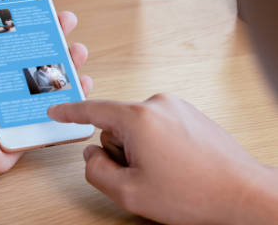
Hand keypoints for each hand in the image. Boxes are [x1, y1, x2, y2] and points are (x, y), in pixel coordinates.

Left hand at [0, 0, 92, 211]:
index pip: (12, 32)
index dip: (29, 17)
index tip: (43, 2)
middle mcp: (4, 77)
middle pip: (36, 51)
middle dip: (55, 34)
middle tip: (67, 22)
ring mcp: (19, 100)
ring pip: (51, 77)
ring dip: (69, 61)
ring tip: (78, 51)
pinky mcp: (30, 120)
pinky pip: (57, 106)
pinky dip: (74, 95)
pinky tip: (83, 84)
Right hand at [48, 94, 277, 223]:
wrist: (244, 194)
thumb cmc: (194, 193)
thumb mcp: (130, 192)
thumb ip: (97, 171)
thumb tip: (92, 155)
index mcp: (138, 118)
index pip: (92, 110)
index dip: (69, 112)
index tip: (55, 110)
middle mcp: (156, 104)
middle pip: (116, 125)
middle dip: (122, 150)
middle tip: (144, 175)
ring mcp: (176, 107)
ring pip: (138, 127)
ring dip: (142, 149)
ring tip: (167, 172)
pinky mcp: (190, 113)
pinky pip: (158, 126)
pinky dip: (159, 145)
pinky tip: (178, 166)